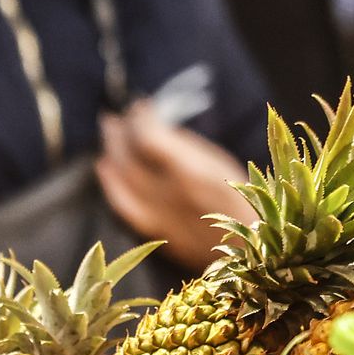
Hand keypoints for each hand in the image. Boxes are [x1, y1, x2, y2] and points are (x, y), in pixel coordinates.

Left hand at [97, 104, 250, 269]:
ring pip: (123, 177)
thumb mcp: (222, 164)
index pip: (150, 139)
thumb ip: (188, 148)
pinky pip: (123, 202)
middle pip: (130, 157)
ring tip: (110, 133)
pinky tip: (104, 167)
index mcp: (192, 173)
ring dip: (113, 151)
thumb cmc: (243, 199)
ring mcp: (157, 213)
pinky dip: (110, 182)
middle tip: (116, 116)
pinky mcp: (152, 229)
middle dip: (120, 132)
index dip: (140, 120)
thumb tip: (158, 128)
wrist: (248, 248)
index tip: (140, 106)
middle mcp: (169, 194)